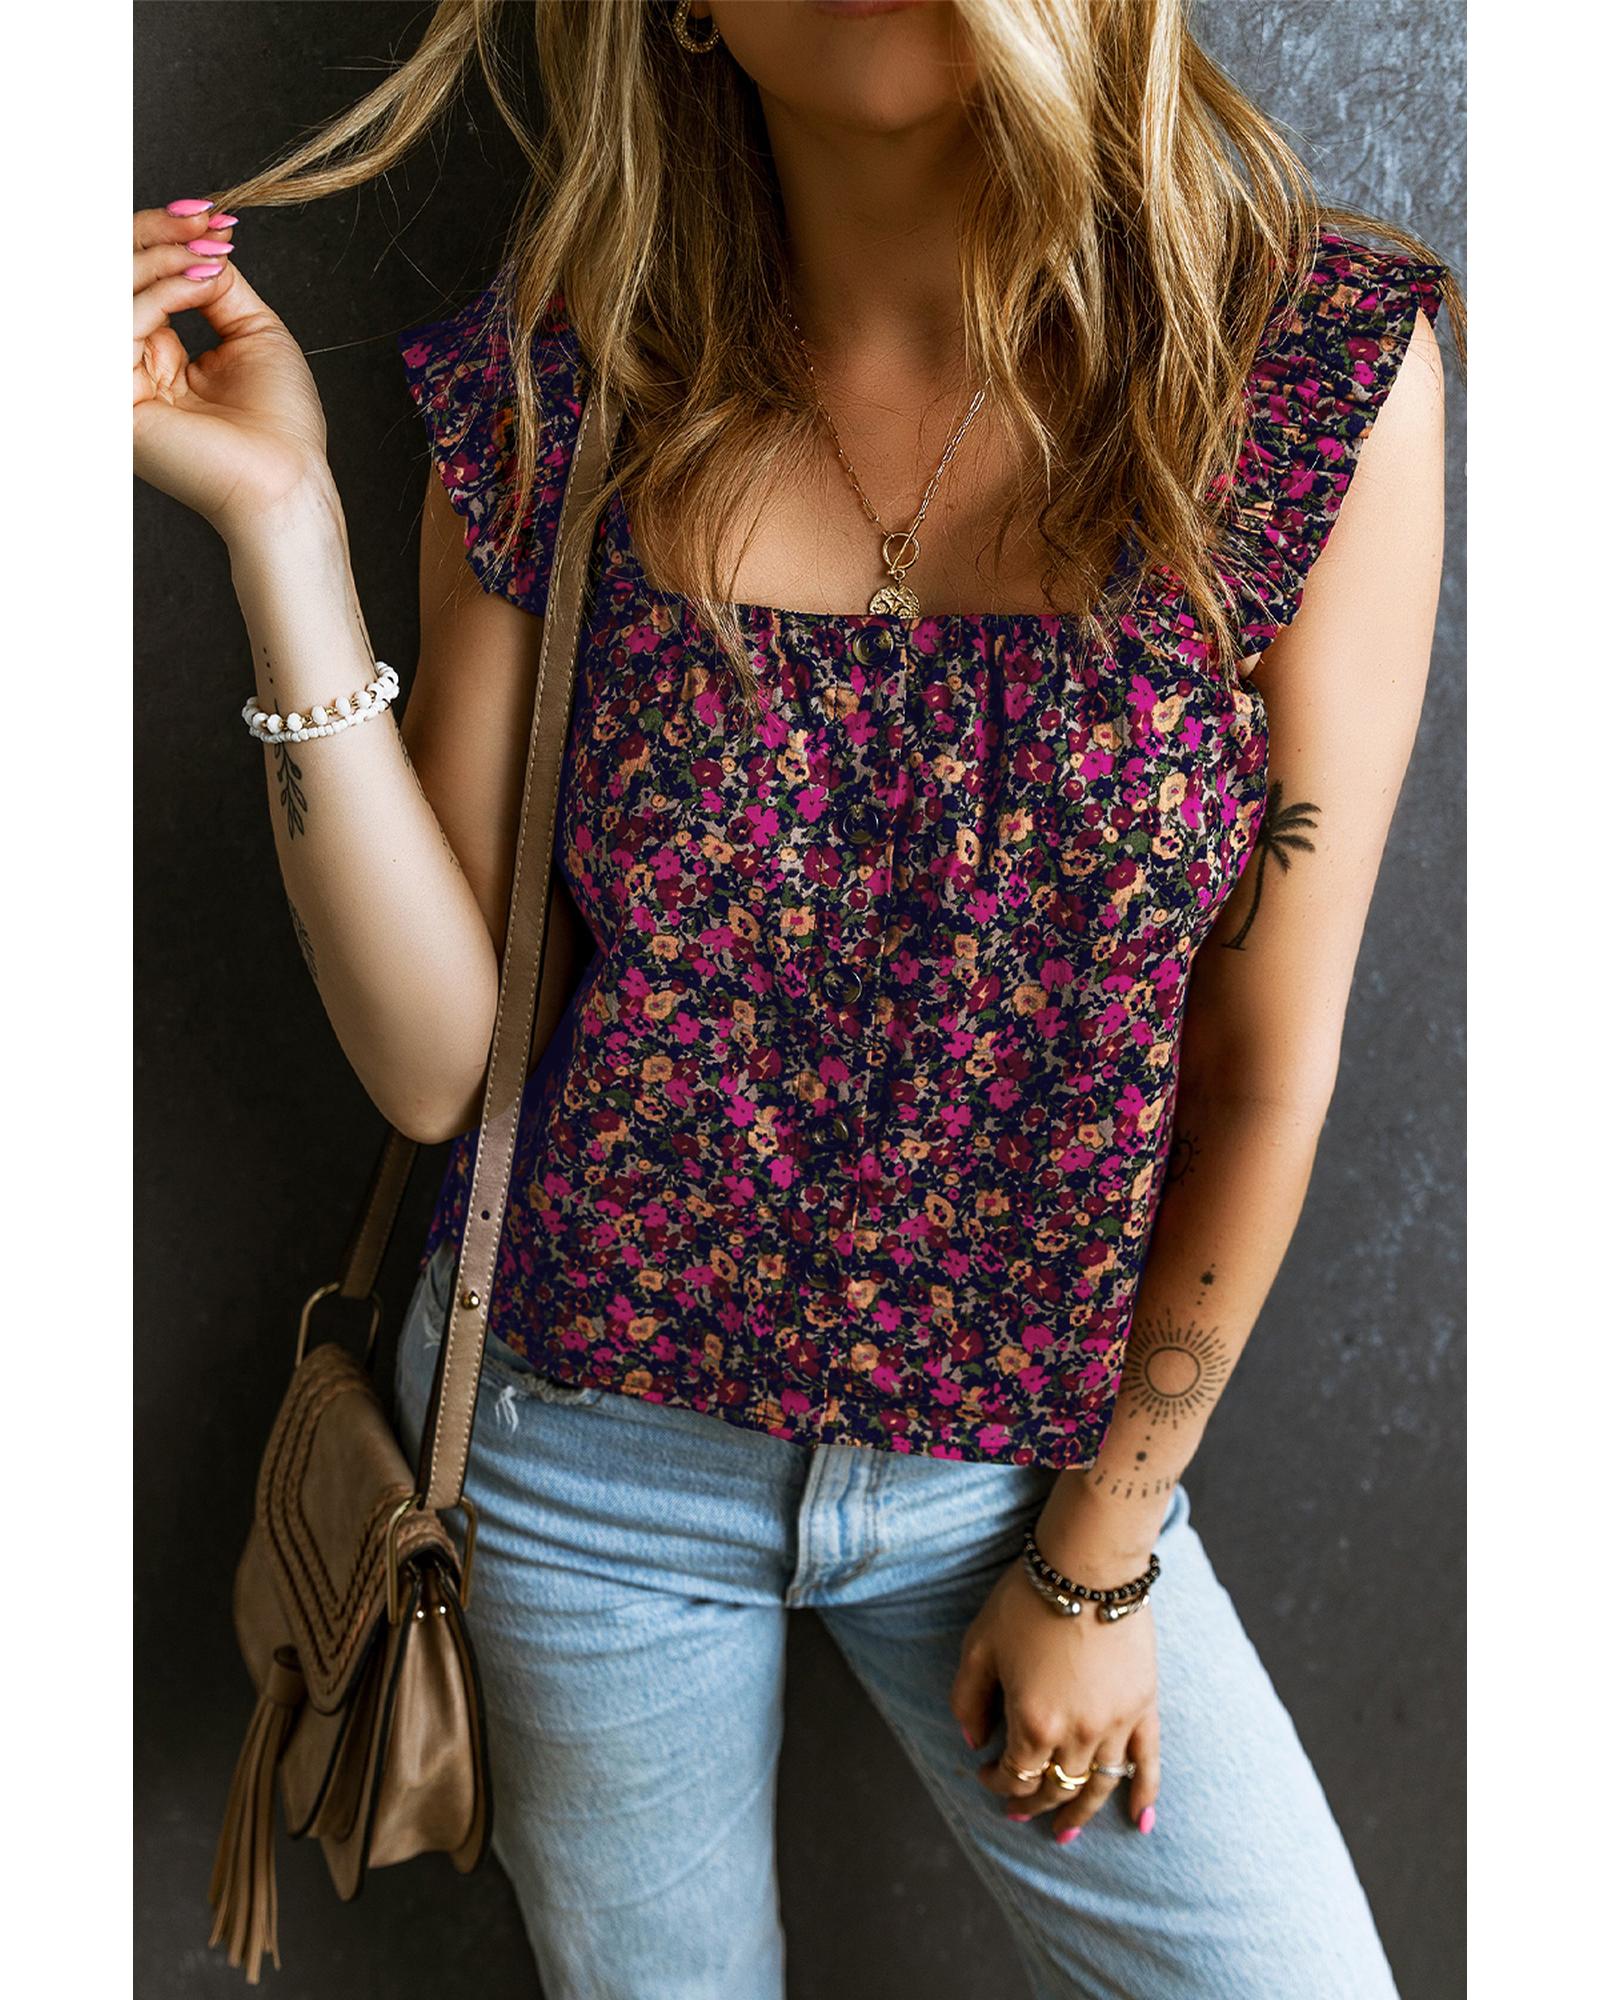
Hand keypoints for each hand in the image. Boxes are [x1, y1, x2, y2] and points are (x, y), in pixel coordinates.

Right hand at [133, 201, 332, 542]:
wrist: (287, 481)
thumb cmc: (282, 426)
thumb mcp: (254, 334)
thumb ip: (215, 285)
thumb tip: (196, 242)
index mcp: (157, 358)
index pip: (138, 283)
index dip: (163, 240)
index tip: (207, 214)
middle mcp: (130, 368)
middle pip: (115, 280)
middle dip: (157, 236)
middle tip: (203, 219)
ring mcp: (120, 383)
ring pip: (112, 292)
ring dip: (161, 256)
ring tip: (208, 252)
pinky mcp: (115, 398)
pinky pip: (120, 322)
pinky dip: (161, 290)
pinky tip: (200, 281)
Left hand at [949, 1556, 1160, 1841]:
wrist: (1087, 1564)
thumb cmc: (1026, 1599)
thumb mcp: (979, 1645)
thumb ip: (967, 1698)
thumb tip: (973, 1740)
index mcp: (1033, 1722)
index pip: (1014, 1775)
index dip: (995, 1782)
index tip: (985, 1773)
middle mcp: (1078, 1734)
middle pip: (1054, 1787)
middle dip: (1032, 1803)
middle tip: (1017, 1811)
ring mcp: (1116, 1723)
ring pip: (1097, 1786)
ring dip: (1080, 1814)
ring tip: (1065, 1834)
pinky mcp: (1144, 1705)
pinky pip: (1147, 1762)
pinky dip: (1144, 1795)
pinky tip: (1140, 1821)